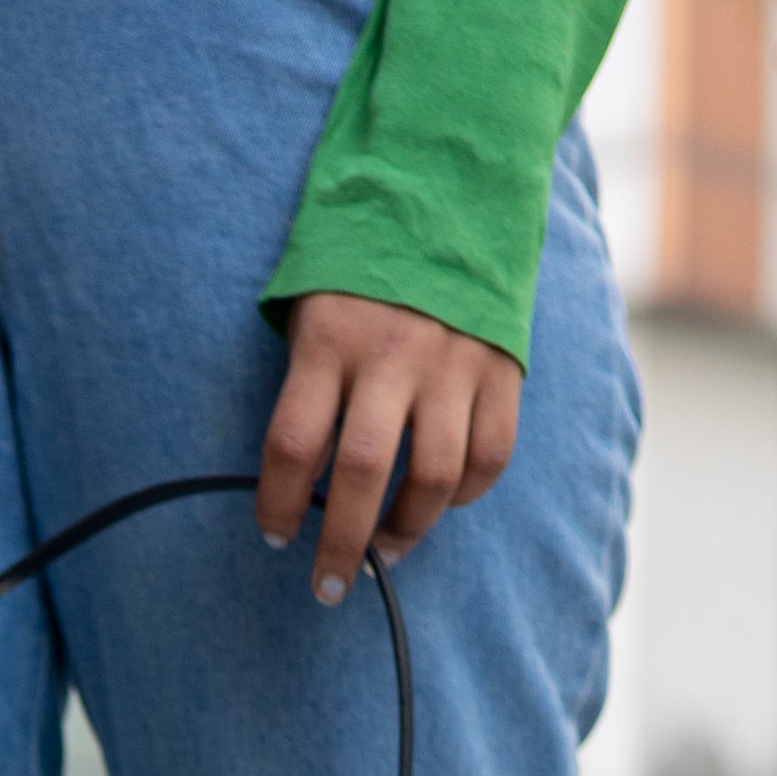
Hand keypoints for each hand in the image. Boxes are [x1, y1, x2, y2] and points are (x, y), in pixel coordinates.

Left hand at [255, 293, 521, 603]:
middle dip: (341, 545)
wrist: (449, 189)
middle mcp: (395, 353)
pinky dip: (465, 494)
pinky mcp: (502, 366)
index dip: (280, 502)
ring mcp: (454, 362)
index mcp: (331, 337)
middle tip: (326, 586)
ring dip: (406, 530)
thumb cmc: (358, 269)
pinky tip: (440, 504)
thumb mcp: (312, 305)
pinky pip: (490, 454)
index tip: (275, 535)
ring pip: (434, 475)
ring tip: (383, 554)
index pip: (295, 442)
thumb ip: (307, 382)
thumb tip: (299, 479)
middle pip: (365, 472)